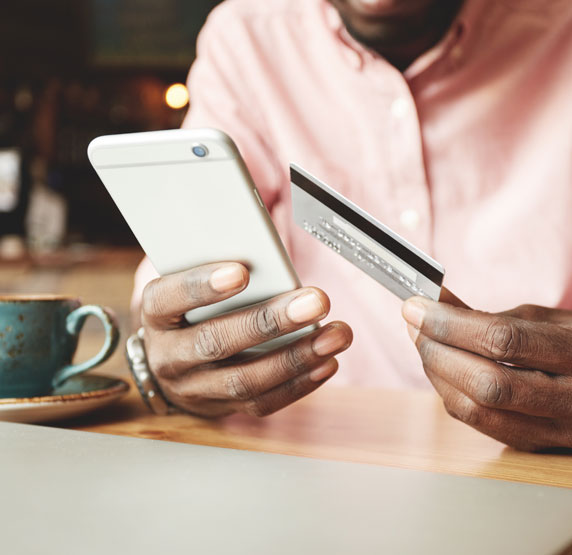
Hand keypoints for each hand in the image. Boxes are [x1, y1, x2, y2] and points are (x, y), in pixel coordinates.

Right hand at [140, 262, 352, 417]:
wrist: (174, 363)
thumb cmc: (190, 311)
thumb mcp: (190, 286)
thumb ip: (219, 271)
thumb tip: (268, 258)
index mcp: (158, 314)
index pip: (170, 298)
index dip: (202, 286)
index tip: (240, 271)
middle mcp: (170, 355)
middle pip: (216, 342)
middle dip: (269, 322)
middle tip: (314, 302)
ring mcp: (195, 387)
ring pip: (244, 379)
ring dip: (296, 357)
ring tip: (334, 335)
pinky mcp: (223, 407)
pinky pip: (262, 402)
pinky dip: (299, 384)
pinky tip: (326, 363)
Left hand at [402, 290, 571, 450]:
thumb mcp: (546, 320)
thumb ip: (491, 316)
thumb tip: (435, 304)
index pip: (503, 340)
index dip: (450, 324)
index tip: (416, 307)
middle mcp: (571, 399)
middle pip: (485, 384)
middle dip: (437, 350)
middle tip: (414, 324)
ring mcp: (554, 430)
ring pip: (476, 411)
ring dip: (436, 372)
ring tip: (423, 341)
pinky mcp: (534, 444)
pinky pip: (477, 423)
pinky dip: (449, 392)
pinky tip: (440, 367)